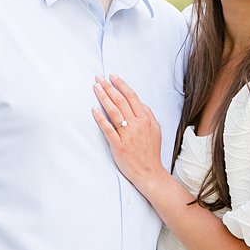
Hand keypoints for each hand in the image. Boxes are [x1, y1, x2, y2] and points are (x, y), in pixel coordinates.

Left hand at [92, 75, 166, 194]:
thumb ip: (148, 114)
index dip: (121, 85)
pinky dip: (100, 118)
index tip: (112, 76)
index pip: (132, 97)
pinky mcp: (118, 145)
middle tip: (99, 78)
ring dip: (103, 97)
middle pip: (121, 101)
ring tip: (95, 87)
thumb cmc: (151, 151)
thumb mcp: (155, 129)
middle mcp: (136, 124)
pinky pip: (108, 128)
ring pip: (114, 111)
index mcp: (146, 119)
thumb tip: (138, 103)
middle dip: (109, 87)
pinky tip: (94, 109)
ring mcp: (127, 135)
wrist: (149, 172)